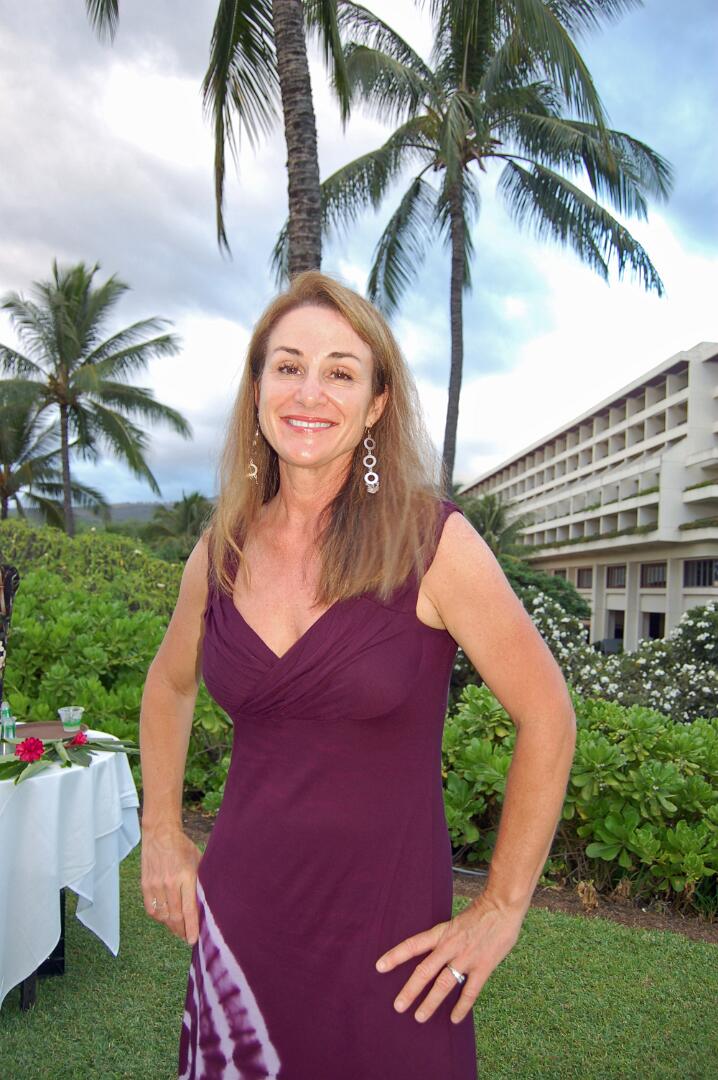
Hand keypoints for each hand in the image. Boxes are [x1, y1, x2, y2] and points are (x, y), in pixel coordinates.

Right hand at [141, 822, 201, 944]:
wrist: (160, 833)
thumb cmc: (182, 847)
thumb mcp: (198, 861)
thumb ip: (200, 882)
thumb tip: (206, 903)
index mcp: (186, 876)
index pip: (188, 909)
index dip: (191, 927)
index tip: (193, 940)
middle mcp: (169, 883)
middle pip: (174, 916)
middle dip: (181, 930)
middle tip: (187, 937)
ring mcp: (155, 885)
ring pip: (162, 916)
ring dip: (170, 926)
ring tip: (178, 930)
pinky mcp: (145, 885)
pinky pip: (151, 910)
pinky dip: (159, 917)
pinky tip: (165, 918)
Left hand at [374, 894, 525, 1024]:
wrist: (502, 905)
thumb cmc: (480, 912)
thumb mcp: (456, 921)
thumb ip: (447, 938)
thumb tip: (438, 953)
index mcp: (441, 933)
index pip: (413, 945)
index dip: (395, 956)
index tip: (380, 967)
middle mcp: (450, 946)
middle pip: (425, 970)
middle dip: (410, 990)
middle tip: (398, 1006)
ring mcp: (466, 958)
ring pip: (444, 984)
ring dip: (430, 1002)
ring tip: (419, 1017)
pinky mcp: (483, 966)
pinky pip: (470, 991)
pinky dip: (462, 1006)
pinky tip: (455, 1019)